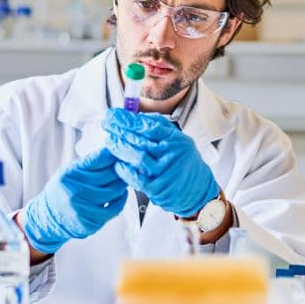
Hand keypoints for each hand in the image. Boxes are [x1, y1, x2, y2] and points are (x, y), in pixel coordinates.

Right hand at [22, 148, 127, 253]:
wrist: (48, 218)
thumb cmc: (62, 191)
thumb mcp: (69, 171)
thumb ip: (89, 163)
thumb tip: (114, 154)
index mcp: (70, 174)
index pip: (100, 159)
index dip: (114, 155)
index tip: (120, 153)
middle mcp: (75, 191)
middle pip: (111, 174)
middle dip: (122, 169)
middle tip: (126, 167)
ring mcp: (83, 208)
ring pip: (115, 191)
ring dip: (122, 184)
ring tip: (123, 180)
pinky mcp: (91, 222)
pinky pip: (115, 209)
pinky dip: (121, 200)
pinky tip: (120, 195)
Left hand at [102, 108, 219, 217]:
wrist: (197, 188)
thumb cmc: (182, 162)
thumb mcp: (177, 140)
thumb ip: (158, 128)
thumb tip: (135, 116)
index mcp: (176, 140)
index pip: (150, 126)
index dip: (129, 119)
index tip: (115, 115)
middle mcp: (172, 155)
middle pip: (141, 140)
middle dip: (120, 130)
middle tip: (107, 124)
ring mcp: (165, 172)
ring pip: (138, 157)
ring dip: (120, 148)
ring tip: (109, 141)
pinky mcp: (158, 188)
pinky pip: (136, 177)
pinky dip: (125, 170)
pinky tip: (118, 163)